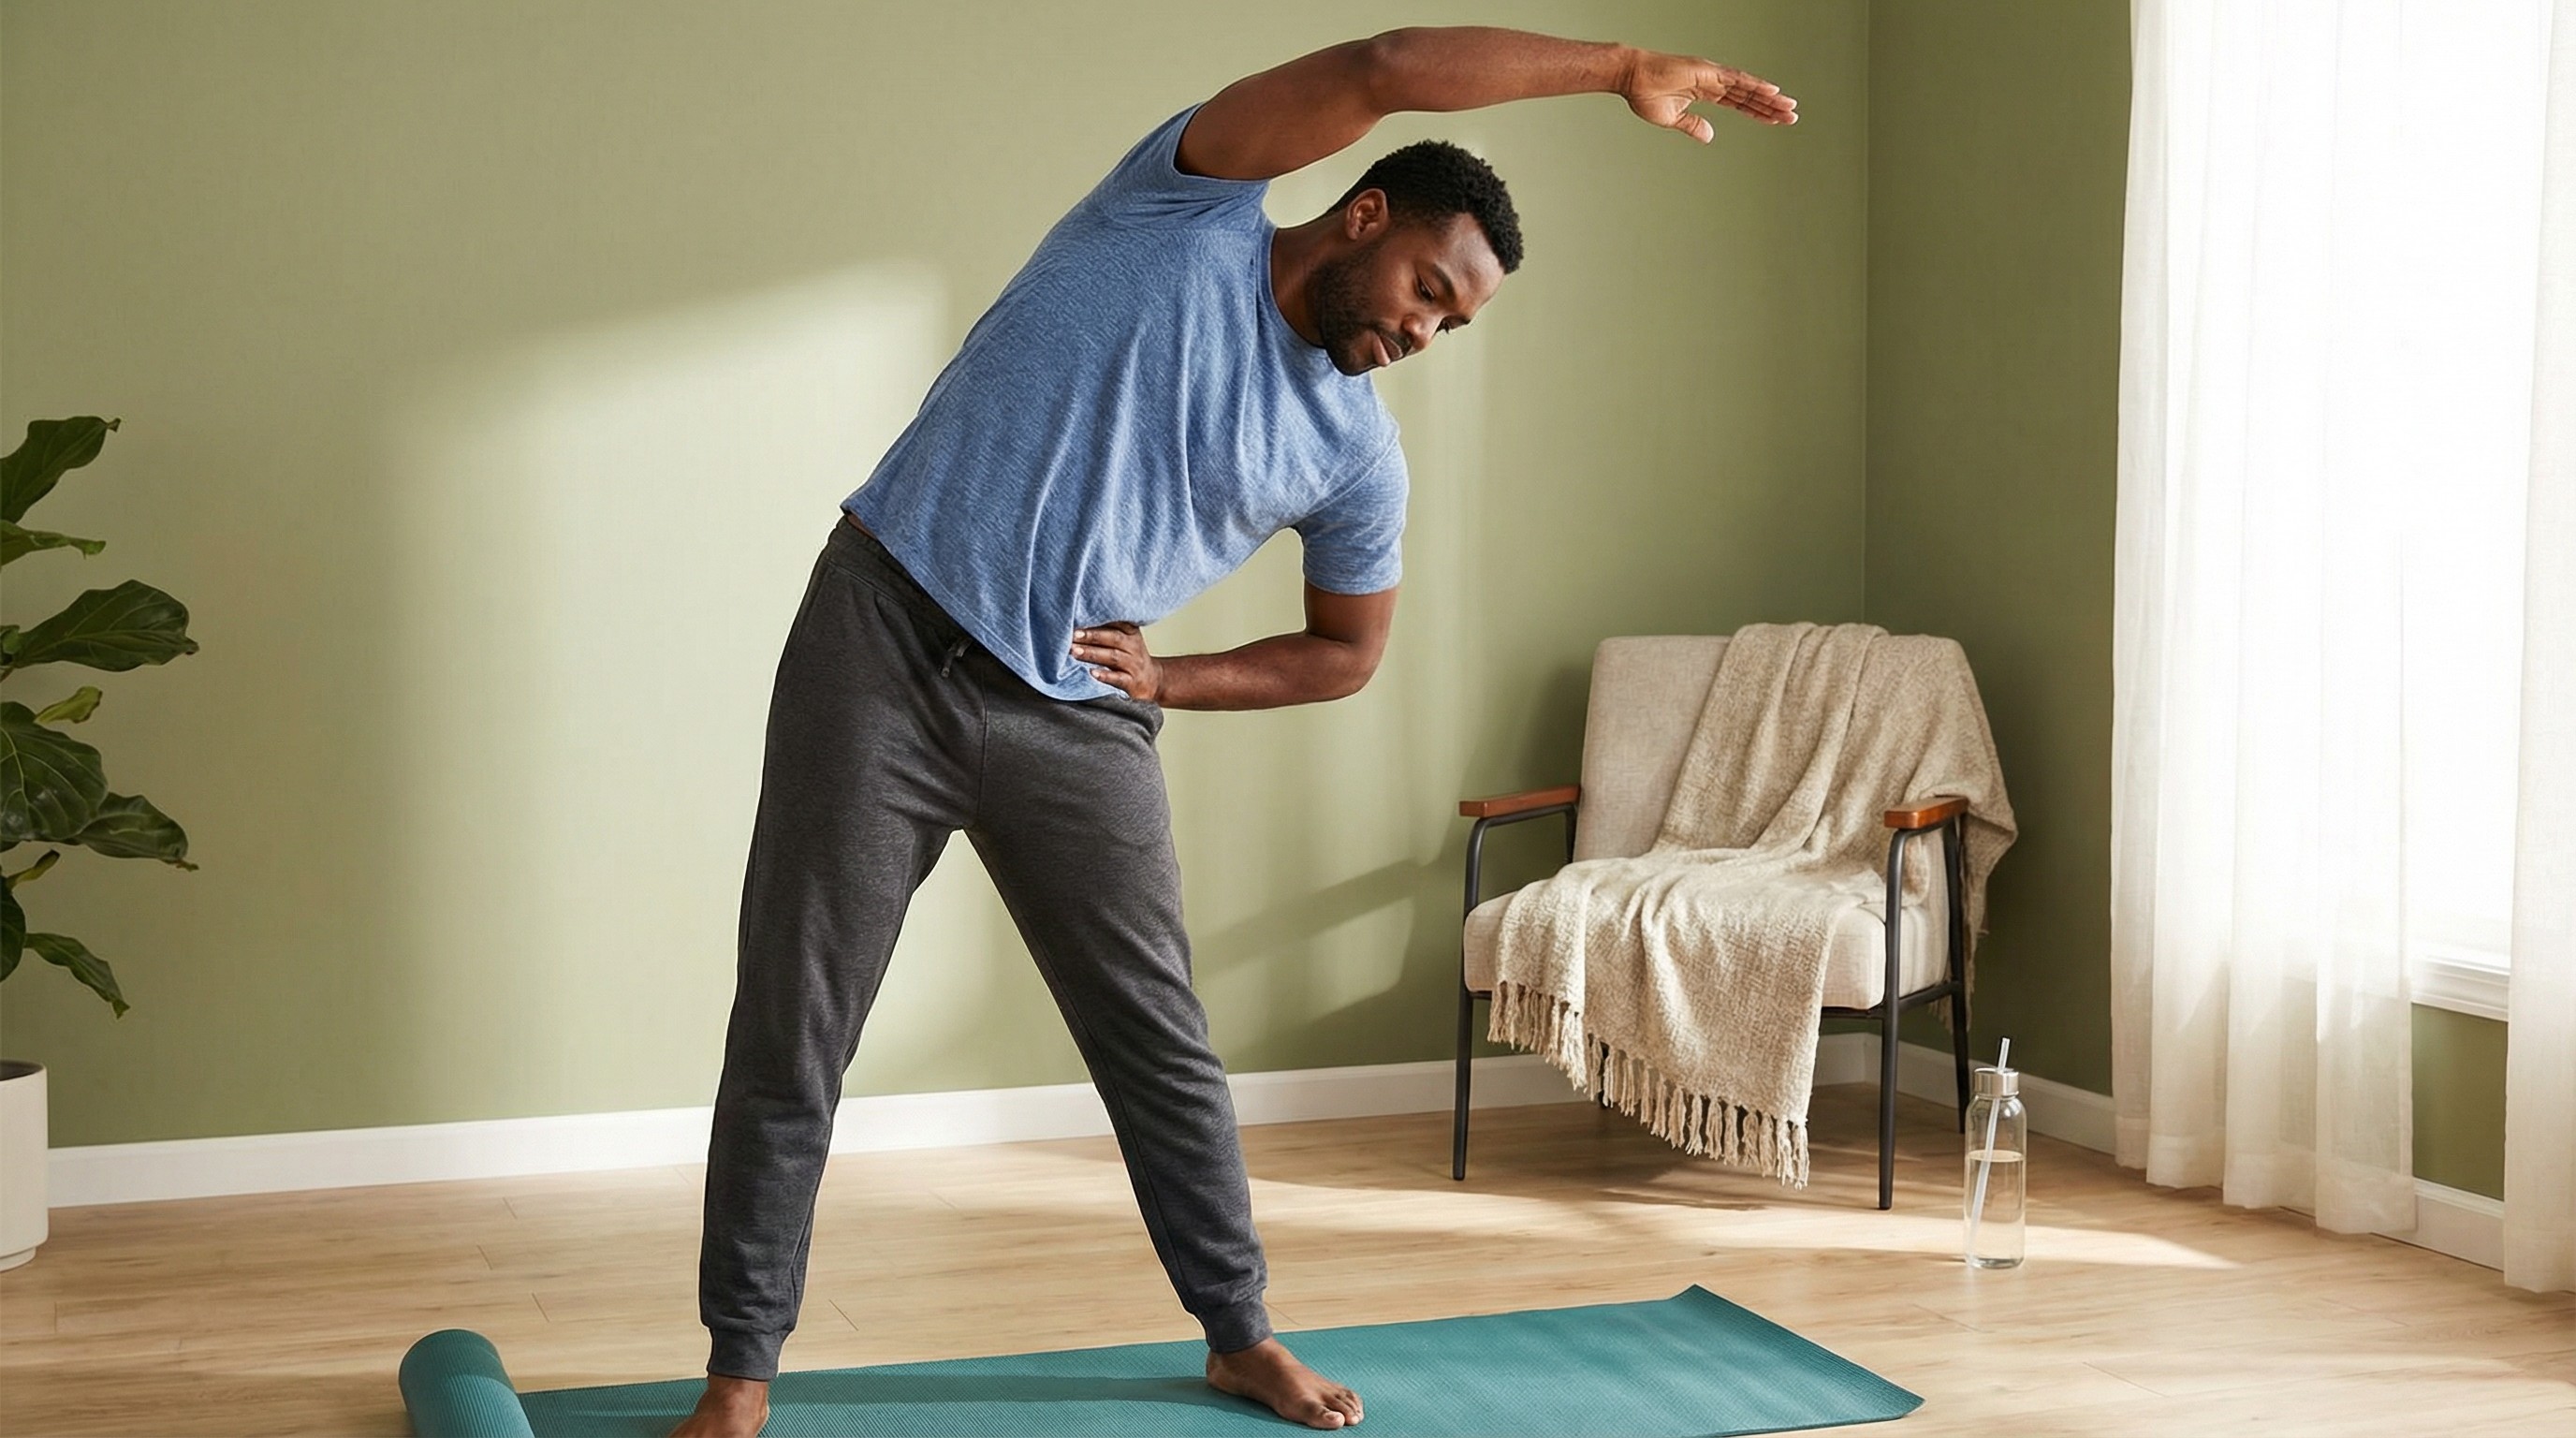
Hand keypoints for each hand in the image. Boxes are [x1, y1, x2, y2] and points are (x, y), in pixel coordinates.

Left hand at [1072, 622, 1161, 701]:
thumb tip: (1078, 621)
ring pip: (1113, 657)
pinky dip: (1105, 675)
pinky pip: (1118, 678)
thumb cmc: (1131, 657)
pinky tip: (1092, 672)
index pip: (1116, 622)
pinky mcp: (1132, 682)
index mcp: (1131, 633)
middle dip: (1092, 636)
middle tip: (1073, 635)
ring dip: (1093, 653)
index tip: (1080, 616)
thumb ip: (1107, 630)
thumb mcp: (1125, 640)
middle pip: (1113, 638)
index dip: (1099, 619)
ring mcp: (1133, 665)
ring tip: (1075, 651)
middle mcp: (1133, 646)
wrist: (1153, 680)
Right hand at [1620, 50, 1796, 139]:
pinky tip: (1772, 92)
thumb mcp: (1673, 118)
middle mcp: (1714, 82)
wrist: (1632, 77)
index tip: (1775, 119)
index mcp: (1706, 92)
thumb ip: (1693, 126)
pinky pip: (1737, 80)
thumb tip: (1710, 137)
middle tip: (1792, 115)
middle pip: (1749, 95)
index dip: (1757, 112)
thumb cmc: (1646, 95)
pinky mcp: (1708, 72)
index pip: (1739, 103)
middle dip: (1770, 106)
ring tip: (1789, 107)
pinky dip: (1756, 86)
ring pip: (1748, 88)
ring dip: (1769, 98)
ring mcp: (1713, 75)